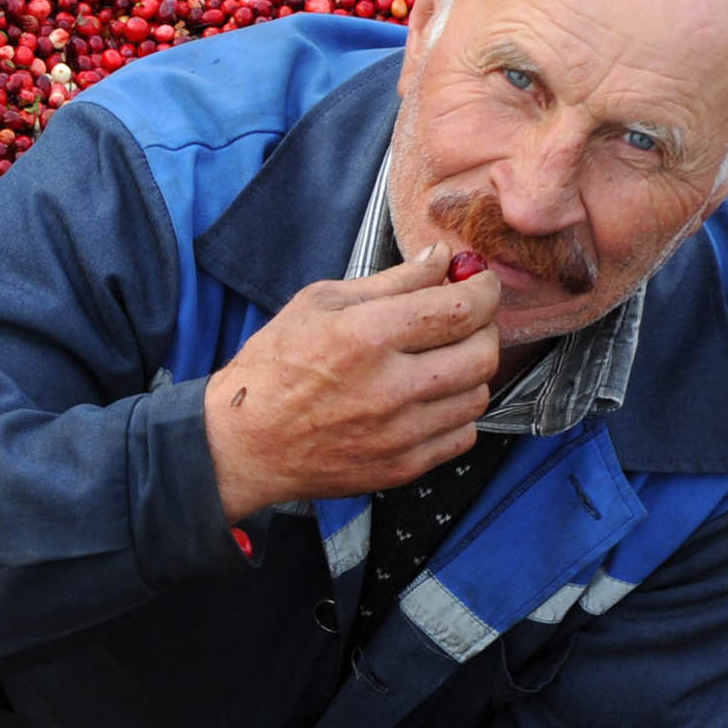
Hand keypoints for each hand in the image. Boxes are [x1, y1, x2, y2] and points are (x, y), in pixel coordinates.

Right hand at [202, 241, 502, 522]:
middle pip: (482, 353)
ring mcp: (398, 434)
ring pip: (478, 396)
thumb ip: (390, 281)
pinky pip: (462, 436)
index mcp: (366, 335)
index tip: (480, 284)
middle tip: (462, 322)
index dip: (484, 290)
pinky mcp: (400, 468)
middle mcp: (389, 387)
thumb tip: (442, 259)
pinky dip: (456, 415)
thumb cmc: (273, 368)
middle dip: (483, 329)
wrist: (242, 444)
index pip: (462, 308)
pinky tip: (428, 402)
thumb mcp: (319, 303)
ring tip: (440, 363)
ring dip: (469, 374)